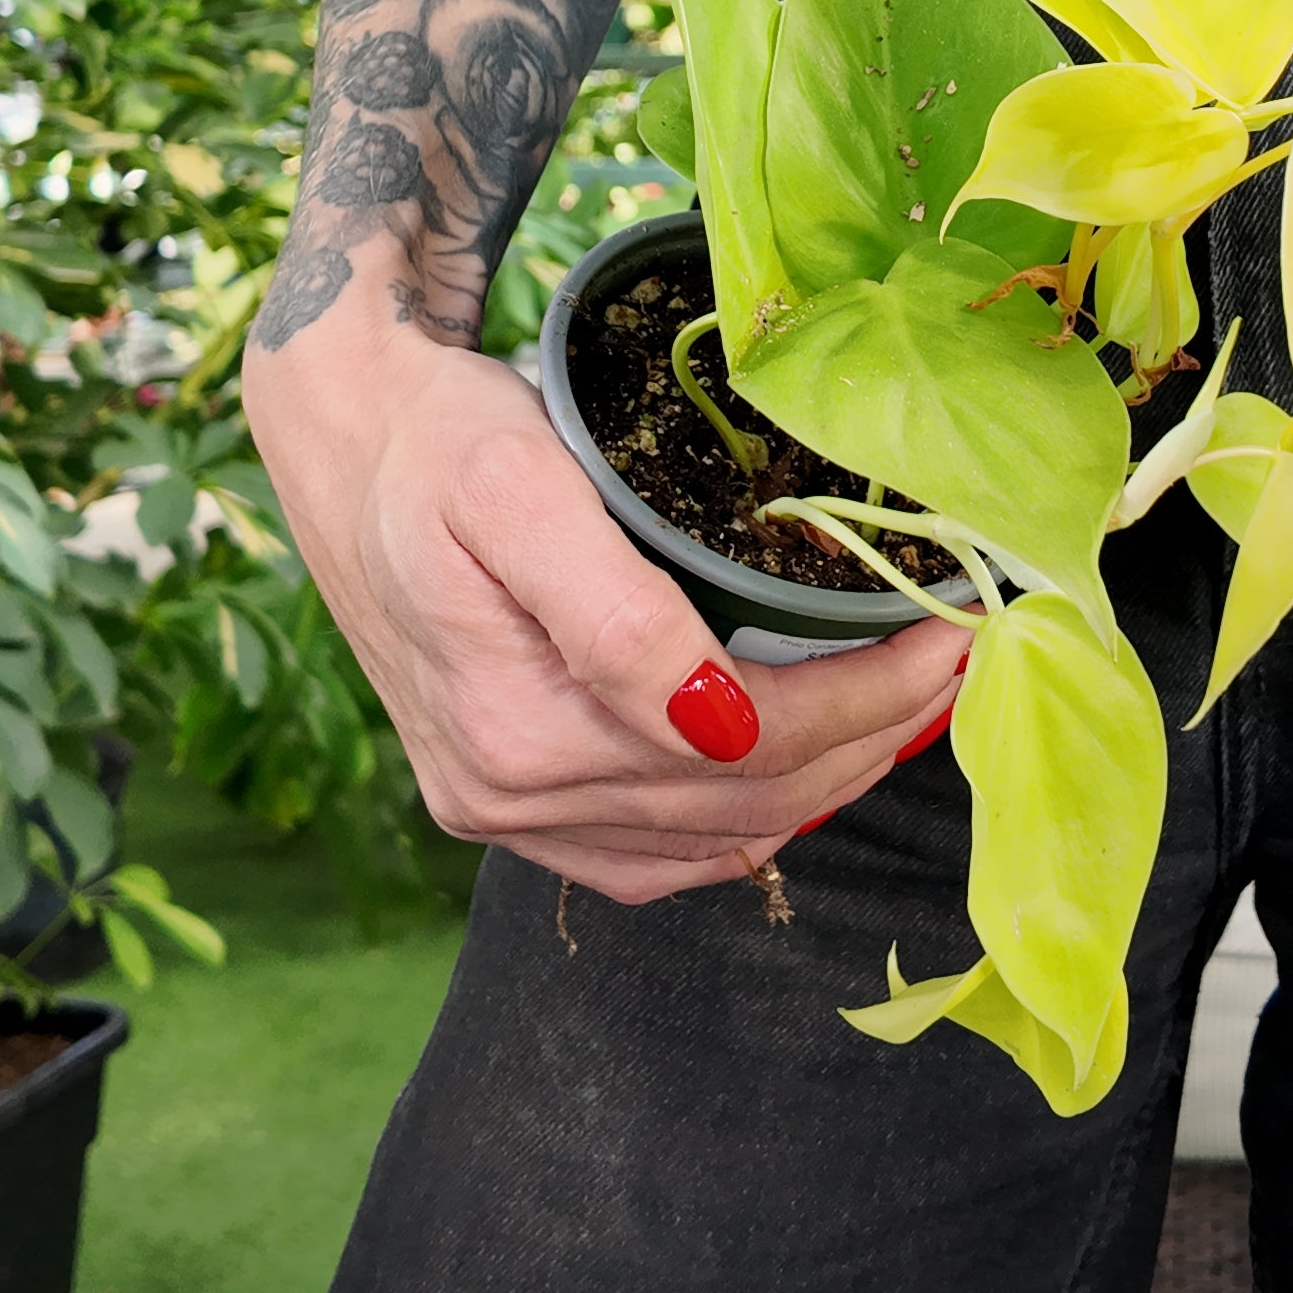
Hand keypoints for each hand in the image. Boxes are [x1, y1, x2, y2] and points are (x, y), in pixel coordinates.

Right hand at [242, 286, 965, 903]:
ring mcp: (500, 811)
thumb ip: (616, 614)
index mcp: (518, 728)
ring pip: (710, 835)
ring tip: (902, 704)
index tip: (951, 634)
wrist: (340, 436)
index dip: (867, 701)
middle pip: (743, 801)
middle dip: (868, 735)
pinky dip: (739, 821)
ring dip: (823, 780)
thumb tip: (721, 719)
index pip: (750, 747)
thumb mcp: (517, 488)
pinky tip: (796, 772)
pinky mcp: (499, 802)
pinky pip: (648, 856)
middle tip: (951, 660)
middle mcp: (507, 794)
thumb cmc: (435, 439)